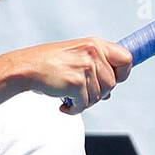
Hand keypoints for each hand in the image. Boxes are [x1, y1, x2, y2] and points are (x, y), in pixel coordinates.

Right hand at [9, 36, 132, 113]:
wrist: (28, 67)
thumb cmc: (50, 63)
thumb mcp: (78, 56)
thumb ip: (96, 68)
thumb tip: (110, 92)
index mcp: (96, 44)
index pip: (127, 58)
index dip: (123, 74)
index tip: (115, 81)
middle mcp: (93, 53)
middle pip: (112, 84)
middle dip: (99, 93)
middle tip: (82, 93)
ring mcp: (85, 68)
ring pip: (99, 97)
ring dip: (85, 102)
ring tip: (70, 97)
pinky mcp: (76, 83)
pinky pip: (85, 105)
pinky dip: (74, 109)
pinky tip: (64, 104)